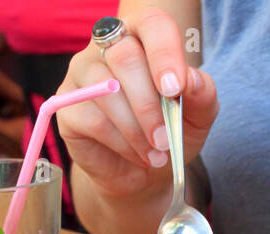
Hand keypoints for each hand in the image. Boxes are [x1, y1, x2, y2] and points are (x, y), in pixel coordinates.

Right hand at [56, 6, 217, 199]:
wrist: (140, 172)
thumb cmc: (167, 133)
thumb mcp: (197, 116)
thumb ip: (202, 94)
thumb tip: (191, 80)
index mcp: (143, 36)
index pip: (152, 24)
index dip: (165, 53)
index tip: (175, 89)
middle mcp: (107, 46)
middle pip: (125, 58)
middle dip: (150, 105)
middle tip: (166, 139)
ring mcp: (82, 72)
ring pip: (107, 90)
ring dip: (137, 129)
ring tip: (156, 153)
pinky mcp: (67, 104)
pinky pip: (94, 120)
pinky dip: (122, 143)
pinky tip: (138, 154)